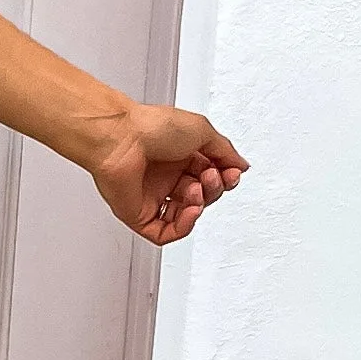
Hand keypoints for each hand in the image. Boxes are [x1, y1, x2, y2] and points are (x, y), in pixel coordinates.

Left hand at [83, 102, 246, 246]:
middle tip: (210, 177)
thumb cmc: (151, 126)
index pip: (210, 176)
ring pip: (185, 217)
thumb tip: (240, 166)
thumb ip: (224, 151)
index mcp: (179, 156)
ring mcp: (151, 195)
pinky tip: (190, 211)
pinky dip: (183, 227)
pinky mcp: (138, 214)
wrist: (120, 137)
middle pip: (201, 197)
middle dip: (213, 189)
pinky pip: (164, 233)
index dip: (224, 178)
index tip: (231, 173)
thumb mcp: (202, 130)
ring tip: (196, 191)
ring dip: (199, 207)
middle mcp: (165, 176)